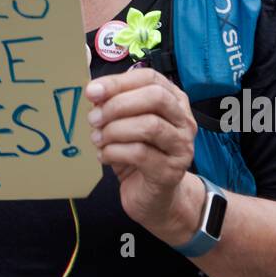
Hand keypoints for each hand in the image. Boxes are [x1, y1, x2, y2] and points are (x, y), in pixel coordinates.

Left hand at [87, 68, 197, 241]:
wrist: (156, 198)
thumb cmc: (139, 155)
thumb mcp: (125, 124)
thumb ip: (113, 104)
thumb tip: (92, 90)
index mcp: (173, 101)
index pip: (149, 78)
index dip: (118, 82)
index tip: (91, 92)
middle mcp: (183, 121)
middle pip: (155, 97)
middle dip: (118, 105)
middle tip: (94, 118)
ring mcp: (181, 147)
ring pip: (149, 125)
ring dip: (115, 130)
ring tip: (97, 139)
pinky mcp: (170, 171)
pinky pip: (140, 153)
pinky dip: (114, 152)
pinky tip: (104, 156)